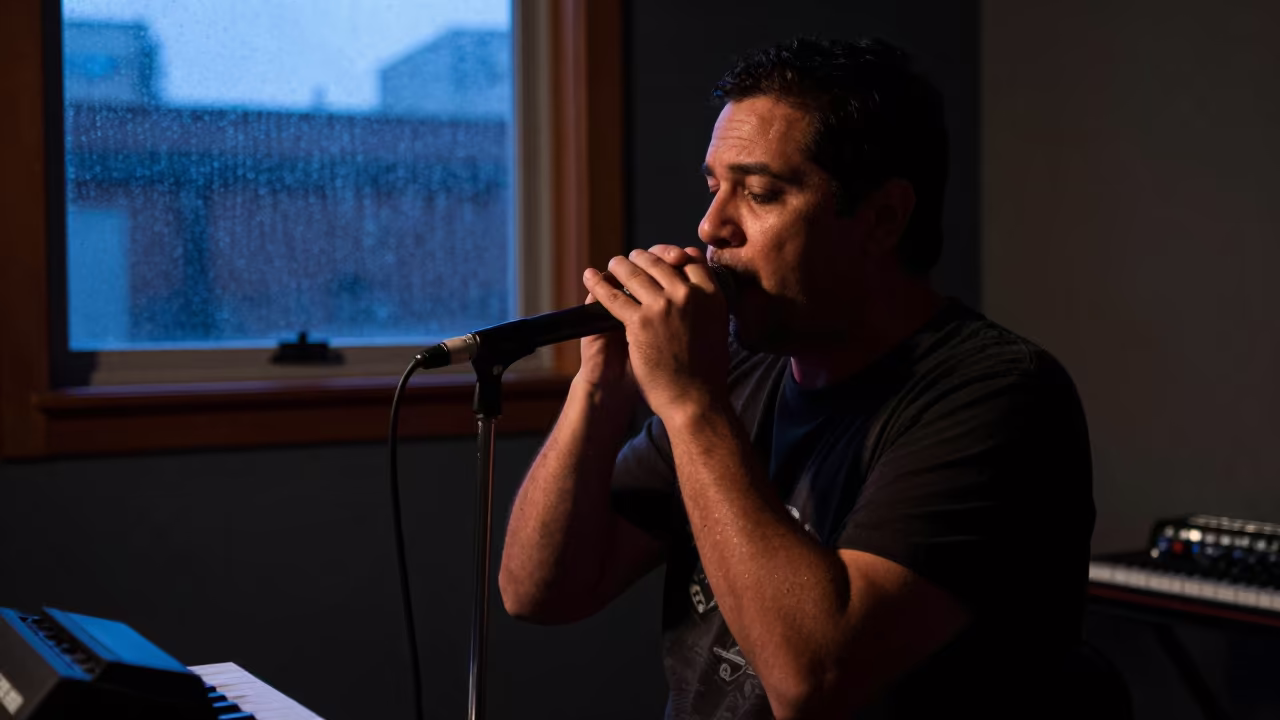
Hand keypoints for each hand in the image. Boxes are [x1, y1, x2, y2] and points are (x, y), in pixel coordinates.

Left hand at [583, 245, 730, 421]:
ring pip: (635, 273)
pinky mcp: (640, 322)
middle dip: (643, 257)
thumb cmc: (706, 372)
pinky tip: (590, 277)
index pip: (692, 259)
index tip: (664, 257)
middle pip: (660, 262)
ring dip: (620, 265)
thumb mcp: (717, 329)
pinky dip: (599, 284)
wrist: (694, 400)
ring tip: (614, 264)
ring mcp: (663, 306)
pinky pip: (614, 296)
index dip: (674, 254)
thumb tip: (699, 293)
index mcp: (712, 295)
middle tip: (632, 258)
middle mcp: (689, 295)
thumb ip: (708, 307)